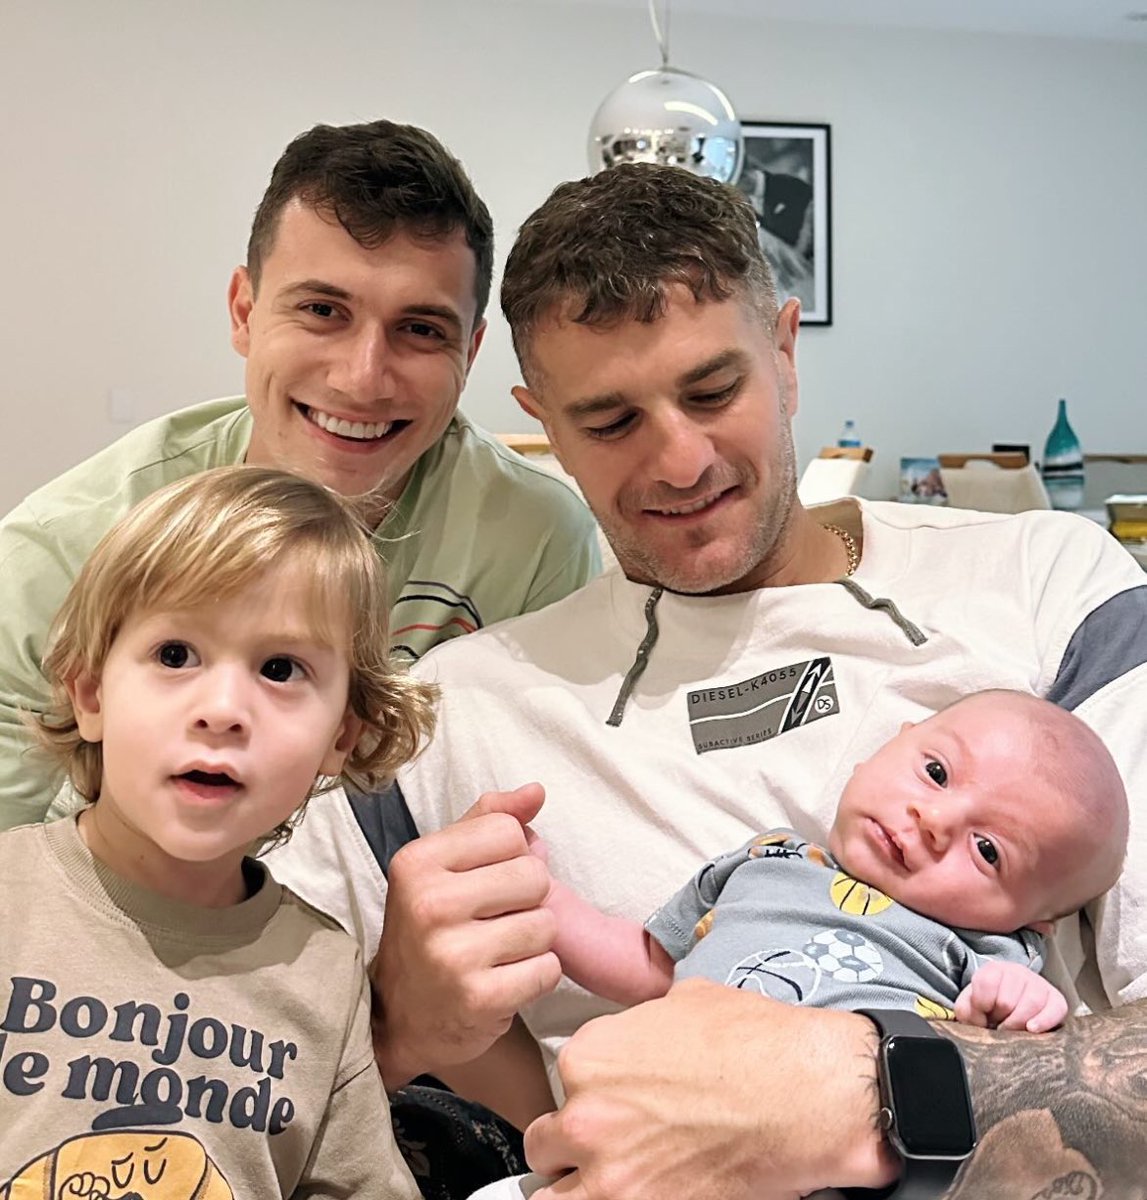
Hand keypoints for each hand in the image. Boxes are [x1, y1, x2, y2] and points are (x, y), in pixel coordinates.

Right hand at [371, 782, 560, 1088]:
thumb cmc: (433, 926)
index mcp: (418, 862)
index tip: (488, 879)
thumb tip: (536, 791)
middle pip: (534, 874)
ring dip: (535, 939)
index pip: (508, 831)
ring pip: (546, 924)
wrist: (402, 1017)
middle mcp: (429, 904)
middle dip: (529, 897)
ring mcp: (452, 955)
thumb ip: (489, 820)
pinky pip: (548, 968)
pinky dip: (538, 974)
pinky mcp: (479, 998)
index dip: (512, 855)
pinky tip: (507, 978)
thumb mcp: (444, 865)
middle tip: (499, 918)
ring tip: (501, 949)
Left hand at [524, 979, 898, 1199]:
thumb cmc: (755, 1042)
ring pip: (550, 1196)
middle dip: (573, 1145)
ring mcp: (611, 1173)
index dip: (588, 1095)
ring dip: (574, 1186)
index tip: (611, 1103)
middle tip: (608, 1144)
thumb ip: (640, 1025)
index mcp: (589, 1056)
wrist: (806, 1091)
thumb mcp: (683, 1002)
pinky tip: (636, 1192)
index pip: (562, 1084)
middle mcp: (587, 1114)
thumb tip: (638, 1034)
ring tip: (608, 1178)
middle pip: (546, 1144)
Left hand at [955, 961, 1068, 1032]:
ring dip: (1018, 1023)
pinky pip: (1056, 1009)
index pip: (985, 984)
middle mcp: (1017, 971)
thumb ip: (967, 1011)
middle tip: (999, 1025)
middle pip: (1007, 1000)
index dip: (980, 1007)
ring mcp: (1039, 983)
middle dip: (1000, 1019)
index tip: (982, 1017)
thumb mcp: (970, 1007)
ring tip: (1013, 1030)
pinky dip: (1044, 1021)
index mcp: (993, 970)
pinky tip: (1032, 1029)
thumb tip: (980, 1022)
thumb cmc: (988, 1008)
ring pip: (1031, 1003)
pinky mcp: (1057, 999)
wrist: (1011, 1009)